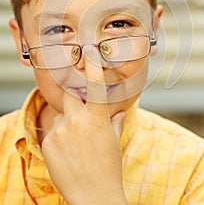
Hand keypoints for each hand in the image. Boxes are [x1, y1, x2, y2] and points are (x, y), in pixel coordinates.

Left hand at [42, 49, 126, 204]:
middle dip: (73, 98)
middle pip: (68, 95)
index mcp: (97, 118)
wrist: (93, 196)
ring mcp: (60, 130)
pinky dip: (59, 136)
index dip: (92, 66)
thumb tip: (117, 110)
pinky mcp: (48, 142)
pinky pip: (52, 130)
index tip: (89, 51)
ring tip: (76, 142)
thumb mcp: (114, 141)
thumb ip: (114, 120)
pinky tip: (68, 152)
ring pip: (60, 114)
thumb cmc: (108, 168)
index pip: (94, 85)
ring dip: (66, 121)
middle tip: (79, 110)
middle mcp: (76, 120)